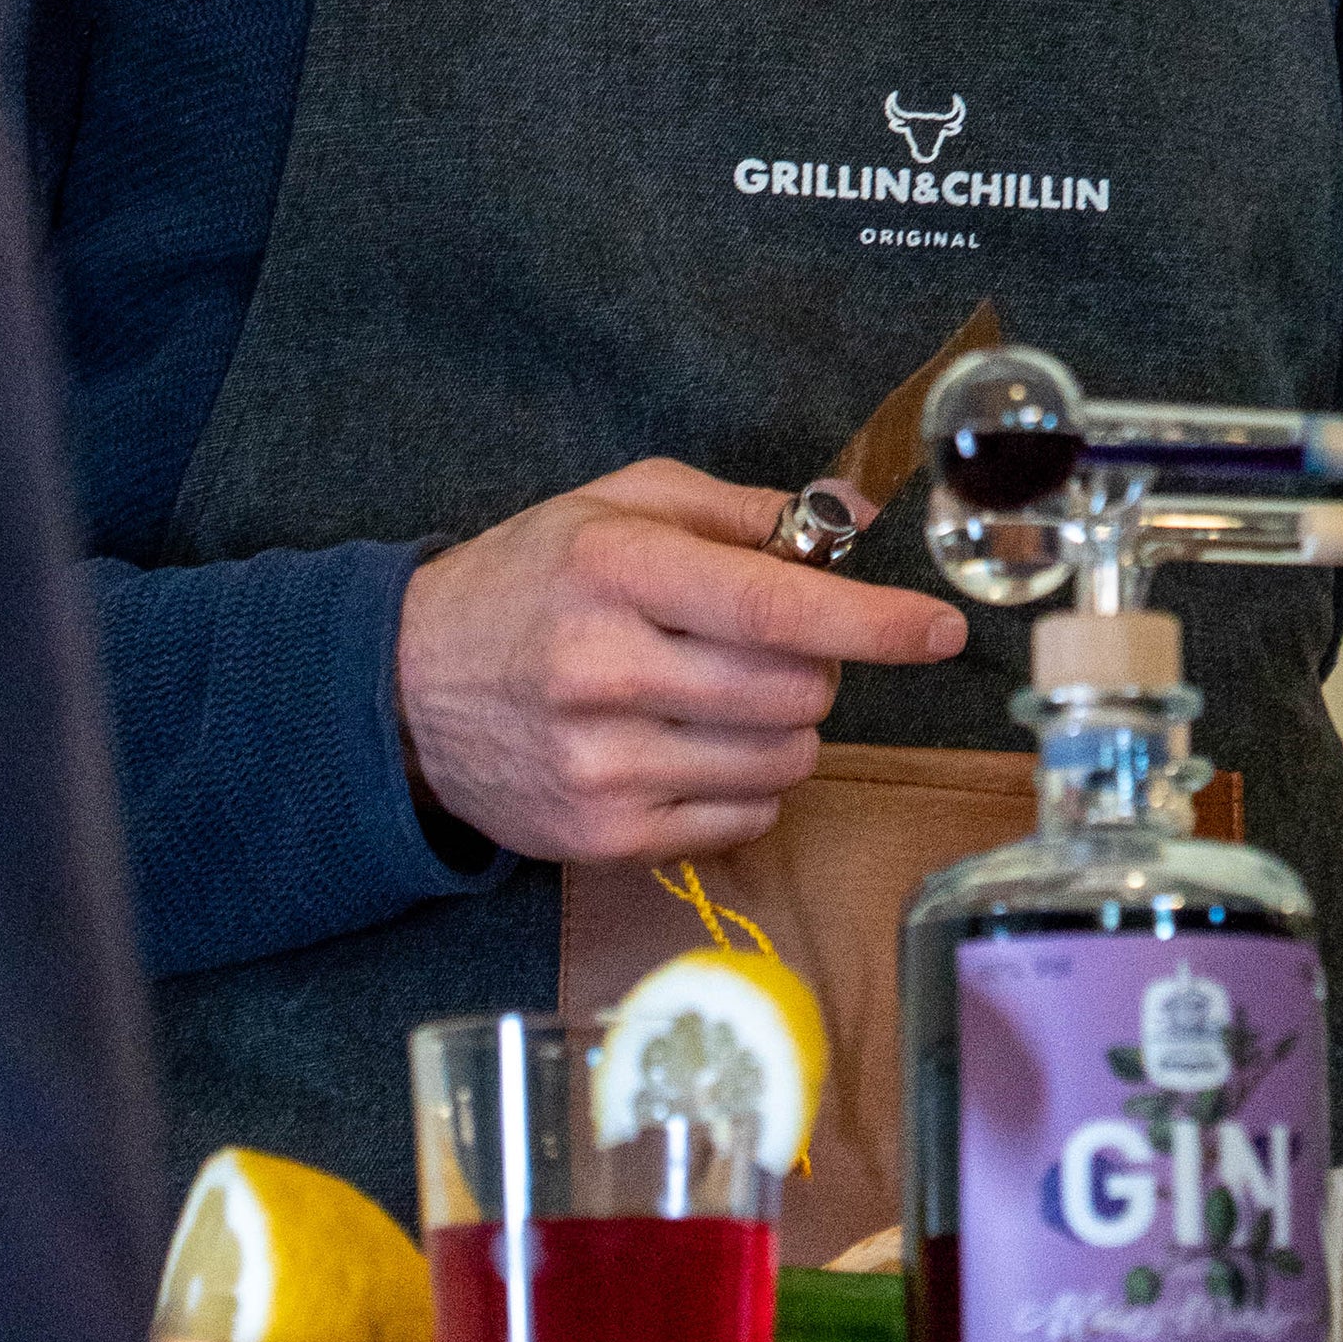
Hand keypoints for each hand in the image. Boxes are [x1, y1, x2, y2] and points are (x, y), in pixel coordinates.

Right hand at [396, 457, 967, 862]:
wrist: (403, 691)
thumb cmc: (527, 582)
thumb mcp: (614, 506)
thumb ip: (735, 508)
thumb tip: (845, 515)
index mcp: (617, 570)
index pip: (774, 605)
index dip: (871, 621)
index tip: (939, 630)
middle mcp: (607, 670)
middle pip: (795, 691)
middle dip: (816, 668)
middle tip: (770, 647)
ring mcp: (602, 765)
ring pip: (781, 761)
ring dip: (785, 728)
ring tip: (722, 696)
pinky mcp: (602, 836)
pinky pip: (743, 819)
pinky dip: (747, 784)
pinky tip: (694, 747)